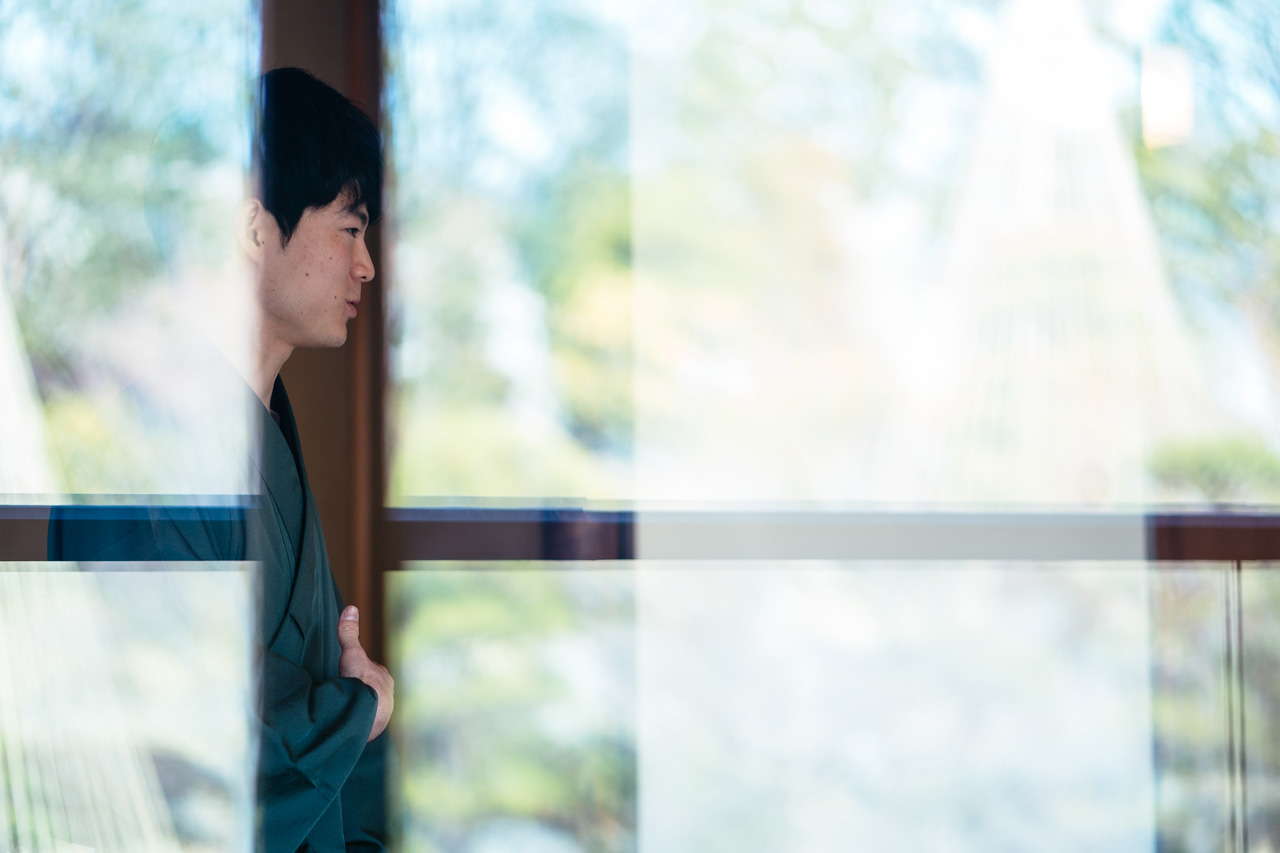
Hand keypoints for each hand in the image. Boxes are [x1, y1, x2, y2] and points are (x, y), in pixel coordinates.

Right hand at [337, 605, 393, 741]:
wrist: (363, 715)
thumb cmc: (360, 683)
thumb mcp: (352, 654)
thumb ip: (350, 634)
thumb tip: (351, 608)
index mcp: (384, 678)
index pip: (373, 672)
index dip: (361, 671)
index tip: (350, 673)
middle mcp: (388, 696)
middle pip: (373, 690)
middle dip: (362, 691)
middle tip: (346, 692)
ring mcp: (383, 713)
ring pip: (371, 707)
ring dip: (360, 708)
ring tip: (346, 709)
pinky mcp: (374, 729)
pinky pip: (365, 723)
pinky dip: (357, 721)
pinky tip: (348, 722)